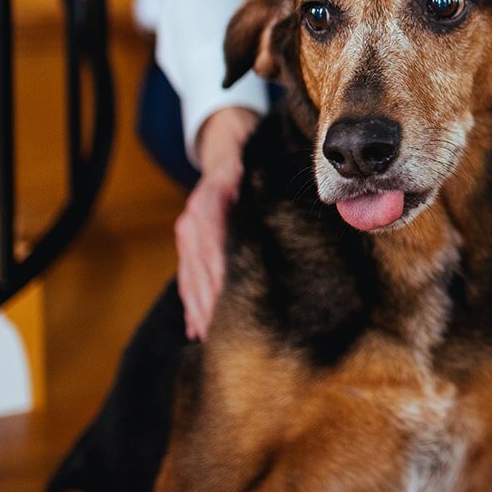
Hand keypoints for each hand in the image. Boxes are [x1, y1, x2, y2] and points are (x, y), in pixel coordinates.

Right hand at [175, 106, 258, 339]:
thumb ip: (269, 202)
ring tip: (210, 339)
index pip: (214, 246)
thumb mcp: (259, 177)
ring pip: (190, 275)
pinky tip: (195, 328)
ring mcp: (187, 229)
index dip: (220, 278)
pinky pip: (185, 274)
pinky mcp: (185, 239)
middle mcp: (195, 216)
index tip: (229, 305)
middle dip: (210, 302)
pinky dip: (191, 301)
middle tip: (223, 335)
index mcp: (213, 201)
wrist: (227, 151)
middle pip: (200, 267)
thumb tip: (306, 225)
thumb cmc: (252, 169)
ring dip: (199, 309)